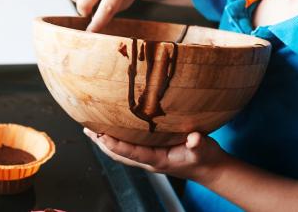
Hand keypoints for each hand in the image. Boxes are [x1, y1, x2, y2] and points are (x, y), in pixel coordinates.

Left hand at [84, 128, 225, 183]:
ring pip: (121, 153)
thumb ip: (199, 144)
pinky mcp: (152, 154)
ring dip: (105, 143)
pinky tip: (111, 132)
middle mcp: (150, 161)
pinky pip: (129, 149)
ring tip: (90, 130)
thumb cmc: (206, 158)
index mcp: (158, 160)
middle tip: (87, 129)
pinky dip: (116, 141)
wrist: (210, 168)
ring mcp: (149, 159)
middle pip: (119, 155)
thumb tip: (194, 138)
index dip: (116, 145)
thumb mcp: (205, 149)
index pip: (132, 153)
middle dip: (102, 143)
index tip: (101, 136)